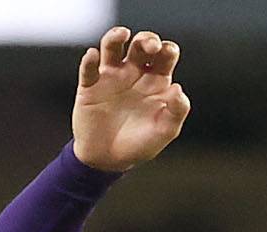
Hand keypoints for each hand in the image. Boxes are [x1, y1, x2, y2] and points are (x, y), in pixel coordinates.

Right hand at [71, 27, 187, 173]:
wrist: (108, 162)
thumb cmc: (139, 145)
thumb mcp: (164, 132)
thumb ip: (176, 112)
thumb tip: (178, 89)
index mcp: (155, 81)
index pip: (165, 55)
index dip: (167, 49)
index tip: (166, 54)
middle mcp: (134, 74)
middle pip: (140, 45)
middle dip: (146, 39)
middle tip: (150, 46)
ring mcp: (111, 78)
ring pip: (112, 47)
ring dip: (116, 37)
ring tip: (122, 34)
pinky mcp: (89, 87)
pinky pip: (88, 69)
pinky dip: (89, 60)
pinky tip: (93, 55)